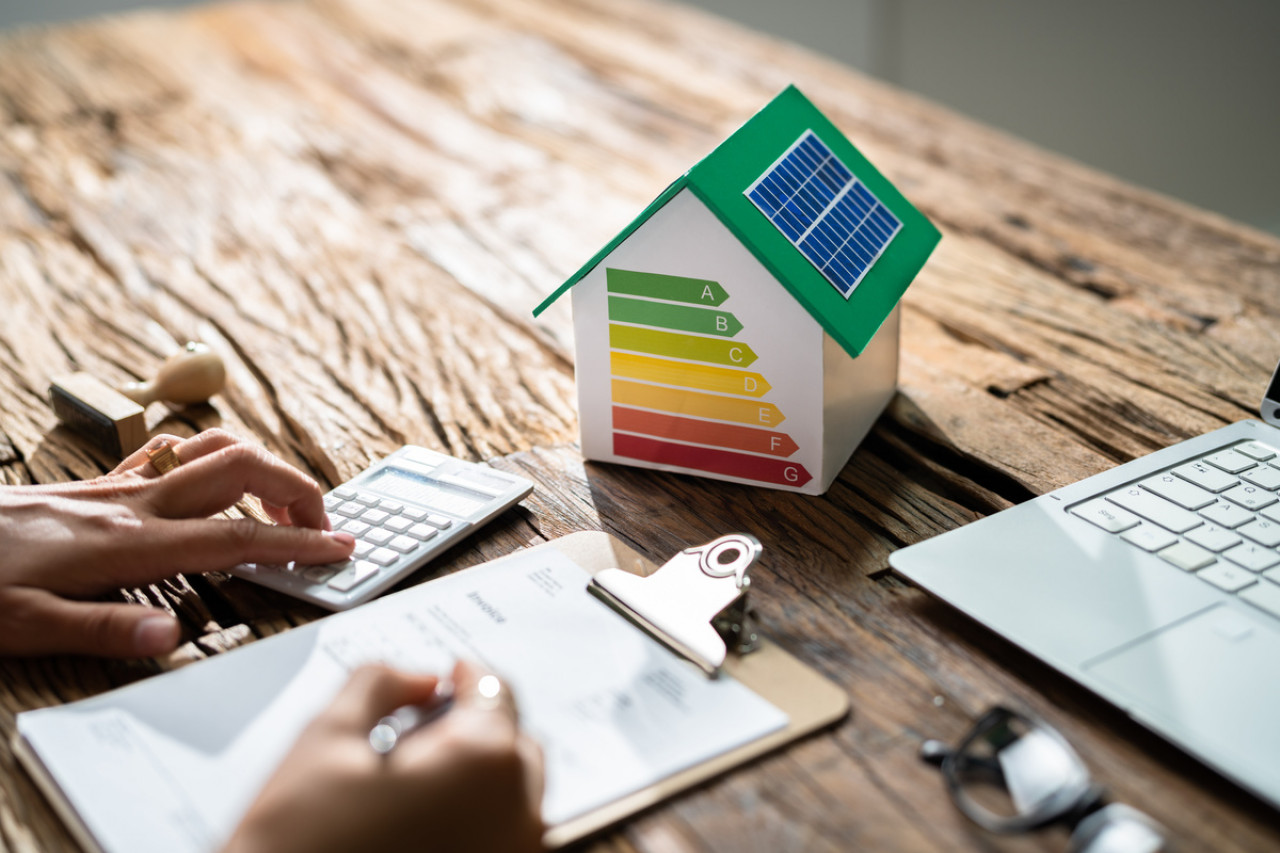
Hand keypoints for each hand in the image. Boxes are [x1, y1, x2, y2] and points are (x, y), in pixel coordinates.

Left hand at [0, 429, 354, 656]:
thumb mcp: (21, 626)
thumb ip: (102, 630)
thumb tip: (173, 639)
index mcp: (128, 543)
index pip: (236, 535)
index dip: (298, 542)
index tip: (340, 549)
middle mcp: (134, 503)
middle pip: (242, 469)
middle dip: (297, 490)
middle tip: (321, 527)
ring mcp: (119, 487)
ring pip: (213, 448)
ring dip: (261, 466)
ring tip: (279, 504)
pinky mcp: (99, 484)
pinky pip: (171, 451)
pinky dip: (210, 456)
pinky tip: (210, 482)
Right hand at [226, 661, 544, 852]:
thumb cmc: (298, 846)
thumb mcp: (325, 737)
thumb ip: (380, 684)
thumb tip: (418, 678)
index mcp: (483, 762)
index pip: (496, 691)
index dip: (465, 677)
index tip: (448, 676)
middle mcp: (517, 813)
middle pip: (511, 742)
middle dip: (473, 727)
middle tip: (419, 733)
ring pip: (511, 793)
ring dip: (475, 776)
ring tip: (411, 785)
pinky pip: (500, 835)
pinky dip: (473, 819)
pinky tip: (419, 823)